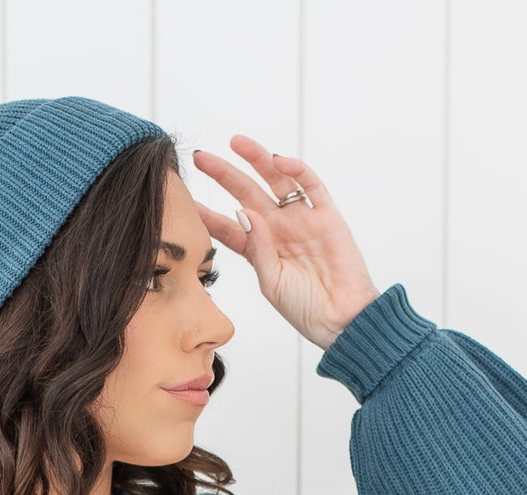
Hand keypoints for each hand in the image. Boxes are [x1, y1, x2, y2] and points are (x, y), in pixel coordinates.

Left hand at [191, 136, 383, 353]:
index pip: (228, 227)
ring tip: (236, 142)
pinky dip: (296, 169)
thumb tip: (242, 211)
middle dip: (224, 174)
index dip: (208, 214)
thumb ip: (256, 248)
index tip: (185, 201)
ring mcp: (302, 219)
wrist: (341, 319)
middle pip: (247, 193)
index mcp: (260, 250)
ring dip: (257, 159)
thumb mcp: (271, 282)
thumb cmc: (305, 309)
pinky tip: (277, 160)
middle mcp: (278, 229)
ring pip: (276, 180)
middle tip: (200, 157)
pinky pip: (311, 185)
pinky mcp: (327, 215)